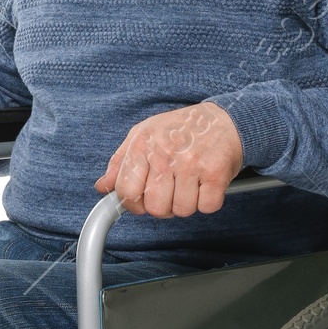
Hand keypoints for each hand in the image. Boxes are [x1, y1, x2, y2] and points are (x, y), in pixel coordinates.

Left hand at [95, 101, 243, 216]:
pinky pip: (206, 207)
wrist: (224, 118)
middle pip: (154, 207)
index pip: (126, 191)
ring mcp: (191, 163)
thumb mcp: (144, 135)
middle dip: (163, 206)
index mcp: (143, 143)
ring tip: (190, 184)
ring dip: (187, 203)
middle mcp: (165, 152)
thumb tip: (102, 187)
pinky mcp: (215, 172)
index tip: (142, 199)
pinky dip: (207, 201)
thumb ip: (120, 162)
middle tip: (171, 191)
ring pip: (181, 210)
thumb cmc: (181, 129)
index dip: (134, 203)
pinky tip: (205, 184)